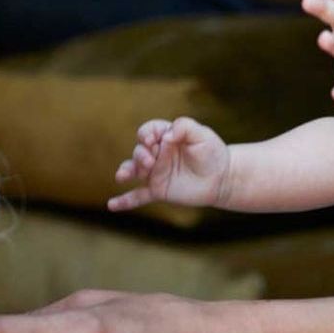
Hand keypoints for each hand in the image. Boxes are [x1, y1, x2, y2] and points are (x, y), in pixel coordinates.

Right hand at [110, 117, 230, 210]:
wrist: (222, 177)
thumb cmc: (212, 152)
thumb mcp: (202, 134)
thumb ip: (184, 127)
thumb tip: (166, 136)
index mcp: (165, 137)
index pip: (147, 131)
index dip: (147, 134)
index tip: (155, 140)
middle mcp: (157, 154)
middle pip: (138, 151)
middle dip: (141, 155)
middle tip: (151, 161)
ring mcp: (156, 173)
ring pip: (133, 170)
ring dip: (126, 171)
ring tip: (123, 176)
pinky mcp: (158, 190)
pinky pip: (137, 196)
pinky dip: (124, 201)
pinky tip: (112, 205)